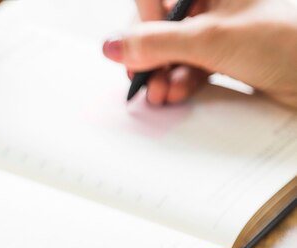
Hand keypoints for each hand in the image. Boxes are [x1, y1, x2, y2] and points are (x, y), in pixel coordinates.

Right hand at [102, 0, 296, 107]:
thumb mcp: (212, 39)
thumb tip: (114, 45)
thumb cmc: (288, 41)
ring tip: (162, 93)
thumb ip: (156, 42)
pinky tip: (177, 93)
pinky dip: (181, 81)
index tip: (138, 49)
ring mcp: (222, 28)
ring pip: (175, 49)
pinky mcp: (228, 55)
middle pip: (162, 25)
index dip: (143, 22)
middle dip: (151, 56)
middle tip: (143, 77)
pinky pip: (192, 66)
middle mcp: (215, 2)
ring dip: (163, 74)